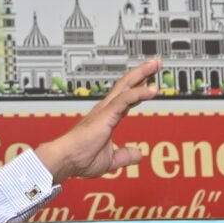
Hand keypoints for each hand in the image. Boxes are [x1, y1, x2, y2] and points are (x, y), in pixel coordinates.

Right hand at [35, 58, 159, 184]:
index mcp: (105, 119)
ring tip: (156, 64)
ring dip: (142, 74)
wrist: (67, 158)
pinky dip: (139, 92)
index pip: (126, 100)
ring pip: (126, 86)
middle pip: (126, 85)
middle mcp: (105, 110)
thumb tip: (138, 154)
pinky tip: (151, 89)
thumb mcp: (110, 159)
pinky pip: (125, 98)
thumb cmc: (80, 159)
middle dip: (142, 73)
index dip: (138, 91)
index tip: (150, 84)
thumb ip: (125, 155)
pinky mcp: (106, 113)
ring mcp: (105, 110)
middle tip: (155, 63)